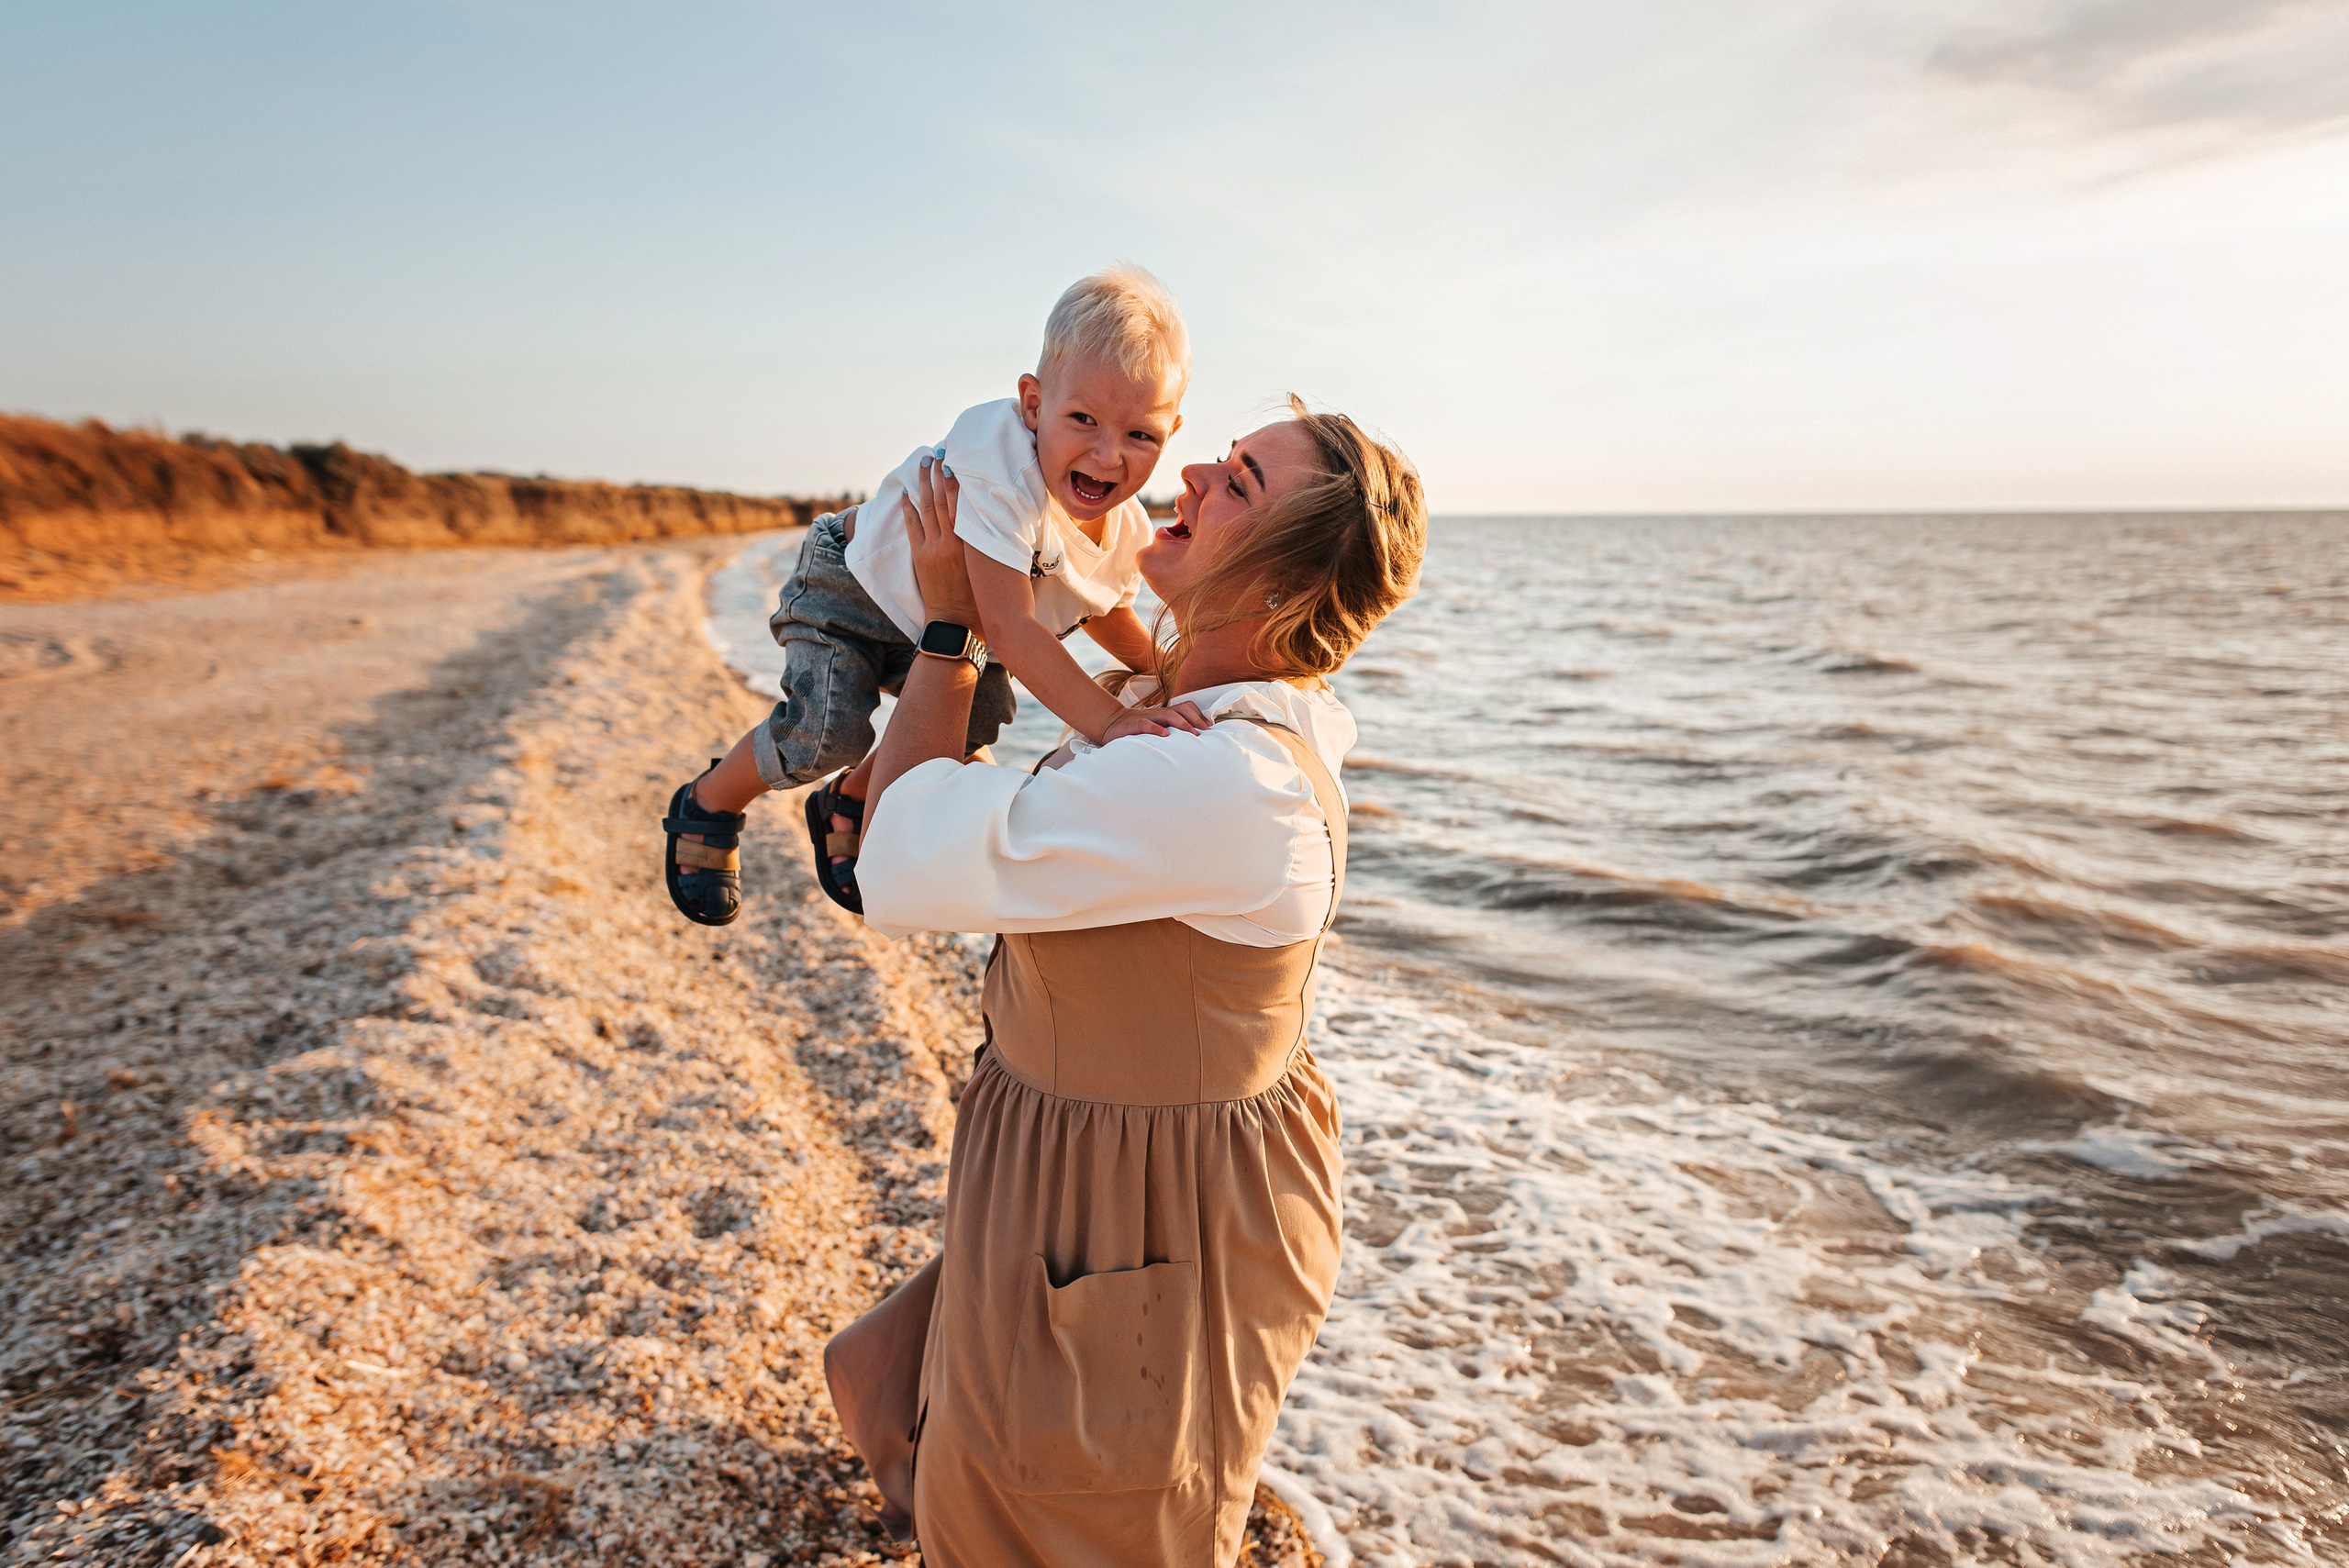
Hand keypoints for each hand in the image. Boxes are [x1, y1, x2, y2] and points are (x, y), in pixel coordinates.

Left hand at [905, 457, 981, 626]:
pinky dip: (908, 508)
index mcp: (971, 543)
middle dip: (938, 474)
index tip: (955, 461)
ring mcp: (932, 548)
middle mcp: (950, 541)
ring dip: (924, 483)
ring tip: (923, 463)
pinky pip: (912, 526)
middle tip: (937, 454)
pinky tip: (906, 492)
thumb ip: (993, 544)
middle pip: (943, 500)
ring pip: (926, 508)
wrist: (956, 624)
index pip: (962, 504)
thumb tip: (1001, 523)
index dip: (957, 481)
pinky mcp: (920, 556)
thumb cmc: (982, 599)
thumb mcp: (992, 568)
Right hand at [1098, 701, 1210, 743]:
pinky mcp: (1134, 724)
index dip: (1199, 715)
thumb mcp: (1157, 728)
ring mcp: (1147, 717)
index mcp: (1165, 714)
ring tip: (1193, 734)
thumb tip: (1191, 741)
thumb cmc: (1138, 730)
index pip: (1186, 707)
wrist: (1111, 724)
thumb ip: (1171, 731)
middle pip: (1181, 708)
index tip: (1210, 727)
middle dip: (1195, 719)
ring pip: (1168, 714)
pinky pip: (1146, 724)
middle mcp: (1159, 713)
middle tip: (1205, 732)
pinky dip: (1156, 728)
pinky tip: (1165, 735)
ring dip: (1182, 724)